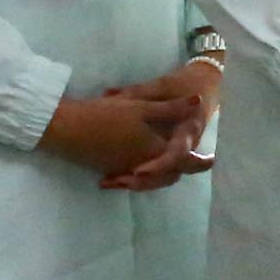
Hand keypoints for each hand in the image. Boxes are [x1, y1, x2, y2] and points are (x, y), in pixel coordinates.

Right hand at [39, 89, 189, 179]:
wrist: (65, 128)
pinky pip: (133, 176)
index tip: (213, 160)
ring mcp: (124, 169)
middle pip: (169, 174)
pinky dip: (143, 174)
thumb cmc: (105, 115)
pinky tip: (140, 165)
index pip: (185, 161)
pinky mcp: (110, 168)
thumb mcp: (141, 106)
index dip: (201, 162)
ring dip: (163, 173)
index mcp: (154, 151)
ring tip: (170, 162)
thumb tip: (199, 101)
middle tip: (196, 162)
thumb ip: (171, 108)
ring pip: (151, 177)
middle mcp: (142, 165)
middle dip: (183, 169)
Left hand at [96, 61, 222, 191]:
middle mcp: (187, 148)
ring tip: (108, 182)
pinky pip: (156, 175)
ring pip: (162, 179)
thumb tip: (108, 95)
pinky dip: (135, 179)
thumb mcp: (162, 85)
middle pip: (170, 175)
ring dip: (138, 184)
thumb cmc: (183, 84)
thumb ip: (137, 93)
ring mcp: (179, 154)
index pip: (177, 154)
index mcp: (188, 130)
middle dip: (146, 182)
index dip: (159, 165)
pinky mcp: (169, 157)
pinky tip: (110, 179)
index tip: (138, 171)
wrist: (202, 86)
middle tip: (119, 181)